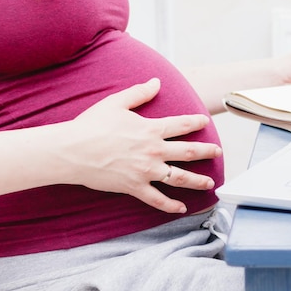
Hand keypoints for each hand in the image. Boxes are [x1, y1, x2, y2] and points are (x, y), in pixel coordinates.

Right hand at [63, 78, 219, 213]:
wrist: (71, 151)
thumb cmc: (91, 125)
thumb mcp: (116, 102)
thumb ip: (139, 93)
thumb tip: (156, 82)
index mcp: (151, 129)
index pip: (182, 125)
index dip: (196, 123)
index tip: (205, 122)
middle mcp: (153, 151)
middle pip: (189, 152)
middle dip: (207, 152)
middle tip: (218, 152)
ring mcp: (146, 171)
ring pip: (179, 178)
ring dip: (198, 181)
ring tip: (210, 183)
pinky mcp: (135, 187)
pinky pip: (157, 199)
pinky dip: (171, 205)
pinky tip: (182, 208)